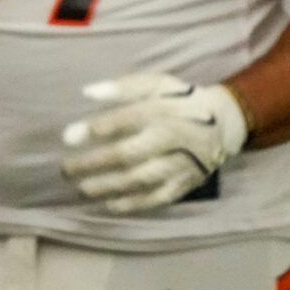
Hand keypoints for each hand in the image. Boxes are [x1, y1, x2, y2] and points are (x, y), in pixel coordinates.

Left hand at [61, 73, 248, 213]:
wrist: (224, 123)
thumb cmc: (178, 101)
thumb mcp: (155, 84)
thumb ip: (122, 88)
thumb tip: (87, 92)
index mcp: (162, 110)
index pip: (126, 119)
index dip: (95, 129)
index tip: (67, 137)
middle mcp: (172, 139)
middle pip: (129, 154)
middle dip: (94, 163)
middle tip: (66, 169)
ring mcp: (181, 164)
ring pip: (142, 179)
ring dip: (109, 186)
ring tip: (82, 189)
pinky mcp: (187, 182)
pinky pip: (159, 197)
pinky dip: (135, 204)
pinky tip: (110, 205)